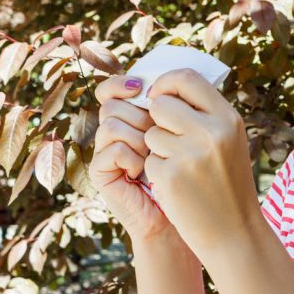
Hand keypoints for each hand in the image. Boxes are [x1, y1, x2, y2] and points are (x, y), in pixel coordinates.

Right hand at [89, 75, 177, 242]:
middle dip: (142, 115)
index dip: (121, 82)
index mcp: (133, 117)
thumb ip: (179, 105)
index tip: (141, 86)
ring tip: (156, 156)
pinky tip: (143, 170)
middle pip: (113, 103)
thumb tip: (171, 77)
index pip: (114, 87)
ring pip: (112, 123)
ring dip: (140, 137)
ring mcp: (105, 151)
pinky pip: (112, 148)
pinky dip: (132, 157)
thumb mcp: (190, 132)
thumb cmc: (192, 172)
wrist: (184, 215)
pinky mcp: (100, 172)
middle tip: (162, 135)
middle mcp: (115, 131)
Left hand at [142, 68, 258, 256]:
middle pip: (161, 105)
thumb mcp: (230, 140)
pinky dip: (156, 172)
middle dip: (157, 120)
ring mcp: (190, 154)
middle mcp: (211, 132)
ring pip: (150, 133)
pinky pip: (148, 160)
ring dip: (157, 149)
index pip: (187, 78)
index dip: (166, 83)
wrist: (234, 231)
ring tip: (181, 167)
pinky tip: (176, 186)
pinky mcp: (170, 177)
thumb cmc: (228, 182)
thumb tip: (166, 88)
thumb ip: (206, 114)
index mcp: (228, 118)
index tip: (159, 95)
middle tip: (170, 139)